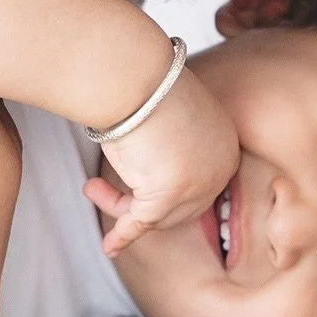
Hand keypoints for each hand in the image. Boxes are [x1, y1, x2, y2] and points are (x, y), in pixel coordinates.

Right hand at [82, 67, 239, 255]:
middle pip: (178, 205)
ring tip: (91, 187)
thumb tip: (149, 170)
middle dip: (134, 200)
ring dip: (119, 206)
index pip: (195, 184)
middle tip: (98, 185)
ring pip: (156, 214)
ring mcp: (198, 183)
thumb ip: (168, 145)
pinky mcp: (170, 194)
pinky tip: (109, 245)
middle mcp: (220, 167)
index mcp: (226, 145)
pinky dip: (123, 234)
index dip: (158, 190)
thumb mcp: (167, 115)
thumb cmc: (144, 82)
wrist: (135, 71)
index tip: (131, 183)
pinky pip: (142, 222)